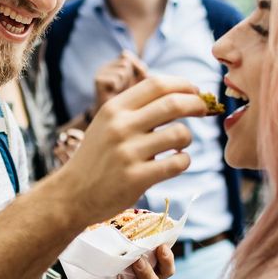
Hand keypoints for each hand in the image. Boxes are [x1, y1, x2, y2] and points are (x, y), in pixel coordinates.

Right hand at [51, 75, 205, 222]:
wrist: (72, 194)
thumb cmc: (97, 156)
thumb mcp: (107, 123)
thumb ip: (136, 108)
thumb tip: (178, 93)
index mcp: (114, 108)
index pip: (157, 84)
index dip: (183, 84)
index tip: (195, 91)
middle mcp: (120, 127)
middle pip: (174, 104)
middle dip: (197, 104)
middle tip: (204, 110)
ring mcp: (128, 153)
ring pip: (180, 134)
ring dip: (188, 138)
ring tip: (179, 144)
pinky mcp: (136, 178)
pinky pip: (178, 163)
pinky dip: (184, 160)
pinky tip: (175, 162)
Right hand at [92, 50, 148, 111]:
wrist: (114, 119)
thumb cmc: (129, 100)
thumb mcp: (140, 82)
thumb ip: (140, 67)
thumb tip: (125, 56)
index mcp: (115, 63)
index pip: (128, 56)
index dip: (135, 71)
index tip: (131, 84)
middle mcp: (106, 65)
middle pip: (126, 63)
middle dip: (130, 79)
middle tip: (124, 91)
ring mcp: (100, 72)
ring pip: (122, 71)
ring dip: (124, 84)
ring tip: (119, 93)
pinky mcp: (97, 80)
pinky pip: (115, 80)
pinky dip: (117, 89)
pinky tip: (112, 95)